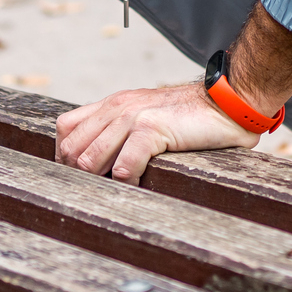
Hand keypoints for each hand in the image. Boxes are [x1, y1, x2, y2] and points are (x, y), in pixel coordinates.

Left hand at [55, 81, 256, 183]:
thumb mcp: (147, 116)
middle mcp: (116, 107)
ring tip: (119, 188)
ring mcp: (132, 117)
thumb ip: (123, 129)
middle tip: (101, 188)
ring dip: (101, 181)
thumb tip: (98, 162)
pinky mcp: (152, 129)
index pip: (66, 129)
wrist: (225, 103)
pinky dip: (128, 183)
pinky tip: (142, 184)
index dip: (67, 157)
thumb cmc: (190, 118)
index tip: (85, 176)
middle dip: (81, 175)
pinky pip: (125, 166)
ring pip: (89, 159)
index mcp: (112, 104)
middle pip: (71, 148)